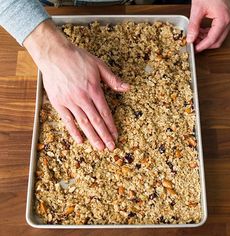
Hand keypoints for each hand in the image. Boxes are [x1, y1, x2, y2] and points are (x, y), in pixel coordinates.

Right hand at [24, 20, 129, 150]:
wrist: (54, 54)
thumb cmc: (78, 59)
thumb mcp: (99, 65)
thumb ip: (113, 79)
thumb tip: (127, 88)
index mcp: (94, 89)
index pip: (105, 112)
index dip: (111, 126)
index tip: (116, 136)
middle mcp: (82, 98)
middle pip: (96, 121)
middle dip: (104, 135)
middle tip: (110, 147)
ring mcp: (69, 101)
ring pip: (83, 123)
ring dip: (92, 137)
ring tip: (99, 147)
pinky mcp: (58, 102)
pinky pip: (67, 120)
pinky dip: (74, 131)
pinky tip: (80, 140)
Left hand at [187, 0, 229, 51]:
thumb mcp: (197, 9)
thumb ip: (193, 26)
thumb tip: (190, 39)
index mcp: (223, 19)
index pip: (212, 40)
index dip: (201, 46)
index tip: (193, 49)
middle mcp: (228, 21)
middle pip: (216, 42)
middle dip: (204, 45)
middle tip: (193, 44)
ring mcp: (228, 20)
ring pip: (217, 38)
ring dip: (205, 40)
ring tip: (194, 37)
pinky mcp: (225, 19)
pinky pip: (217, 32)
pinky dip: (207, 34)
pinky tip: (199, 32)